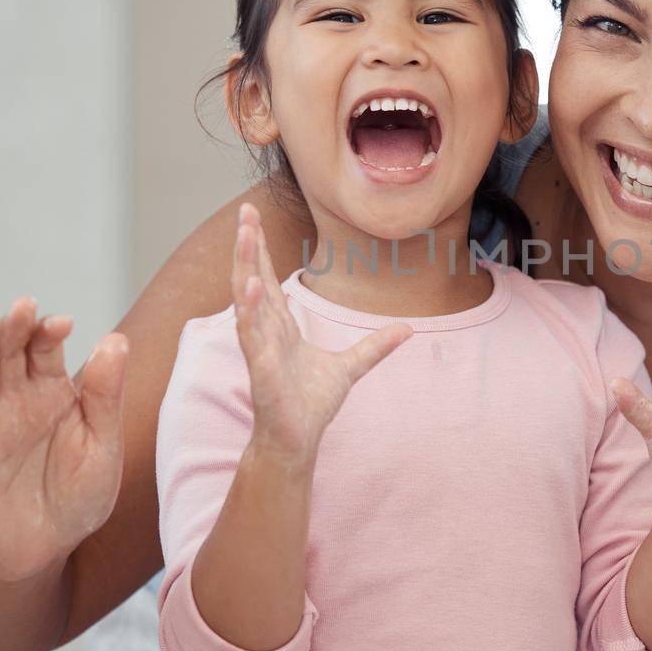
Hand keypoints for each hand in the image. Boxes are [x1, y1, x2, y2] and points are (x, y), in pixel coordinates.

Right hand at [0, 298, 127, 582]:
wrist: (47, 550)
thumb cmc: (77, 494)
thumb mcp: (102, 447)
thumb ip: (105, 397)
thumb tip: (116, 340)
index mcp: (51, 391)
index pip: (44, 349)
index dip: (49, 332)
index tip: (61, 324)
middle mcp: (13, 401)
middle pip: (5, 353)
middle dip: (13, 329)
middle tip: (24, 307)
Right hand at [231, 203, 409, 466]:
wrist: (298, 440)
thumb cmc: (311, 405)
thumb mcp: (350, 367)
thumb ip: (375, 347)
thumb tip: (407, 330)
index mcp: (280, 326)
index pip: (267, 277)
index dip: (261, 249)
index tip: (253, 217)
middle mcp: (265, 330)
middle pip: (252, 277)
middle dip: (248, 245)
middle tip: (244, 211)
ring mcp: (260, 346)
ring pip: (247, 298)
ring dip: (245, 265)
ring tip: (245, 234)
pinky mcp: (260, 367)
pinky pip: (251, 334)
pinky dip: (250, 309)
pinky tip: (251, 285)